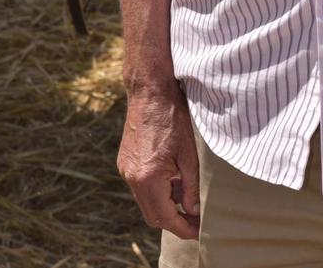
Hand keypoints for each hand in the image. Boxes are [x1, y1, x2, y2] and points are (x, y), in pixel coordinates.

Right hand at [118, 87, 199, 238]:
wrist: (149, 91)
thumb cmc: (172, 118)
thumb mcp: (188, 154)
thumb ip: (190, 187)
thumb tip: (194, 211)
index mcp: (148, 178)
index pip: (165, 217)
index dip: (183, 228)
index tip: (198, 231)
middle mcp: (132, 178)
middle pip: (152, 215)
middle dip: (174, 221)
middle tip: (195, 220)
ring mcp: (125, 170)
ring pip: (145, 203)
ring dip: (165, 206)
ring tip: (186, 197)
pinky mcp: (124, 163)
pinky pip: (140, 188)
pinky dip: (156, 192)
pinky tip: (172, 180)